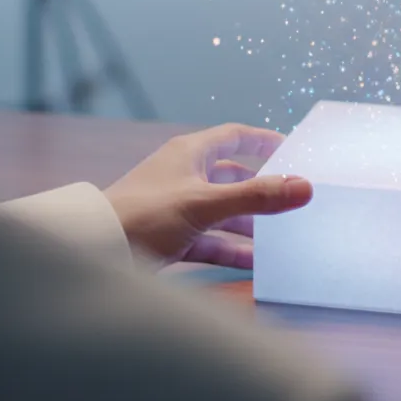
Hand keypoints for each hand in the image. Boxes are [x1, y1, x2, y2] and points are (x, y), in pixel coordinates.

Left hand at [102, 123, 311, 267]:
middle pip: (233, 178)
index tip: (292, 149)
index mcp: (190, 154)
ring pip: (223, 212)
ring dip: (249, 226)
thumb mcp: (205, 204)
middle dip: (262, 191)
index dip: (263, 141)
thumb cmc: (144, 215)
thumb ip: (257, 197)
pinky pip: (210, 241)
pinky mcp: (171, 237)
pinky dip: (231, 250)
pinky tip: (255, 264)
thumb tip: (305, 186)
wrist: (95, 251)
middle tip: (292, 201)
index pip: (235, 136)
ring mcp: (177, 208)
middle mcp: (184, 176)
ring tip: (281, 239)